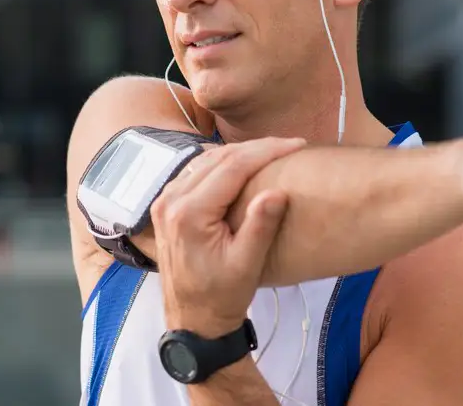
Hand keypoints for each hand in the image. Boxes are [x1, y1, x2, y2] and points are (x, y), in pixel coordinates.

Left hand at [150, 136, 306, 335]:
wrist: (193, 319)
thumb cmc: (223, 295)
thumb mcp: (246, 265)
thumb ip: (260, 227)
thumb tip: (277, 191)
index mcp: (188, 214)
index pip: (232, 166)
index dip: (266, 151)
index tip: (296, 144)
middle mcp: (171, 200)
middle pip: (219, 157)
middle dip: (257, 147)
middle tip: (290, 144)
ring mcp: (165, 200)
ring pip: (207, 160)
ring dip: (241, 152)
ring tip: (273, 150)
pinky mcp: (167, 204)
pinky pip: (197, 171)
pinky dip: (224, 163)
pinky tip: (245, 164)